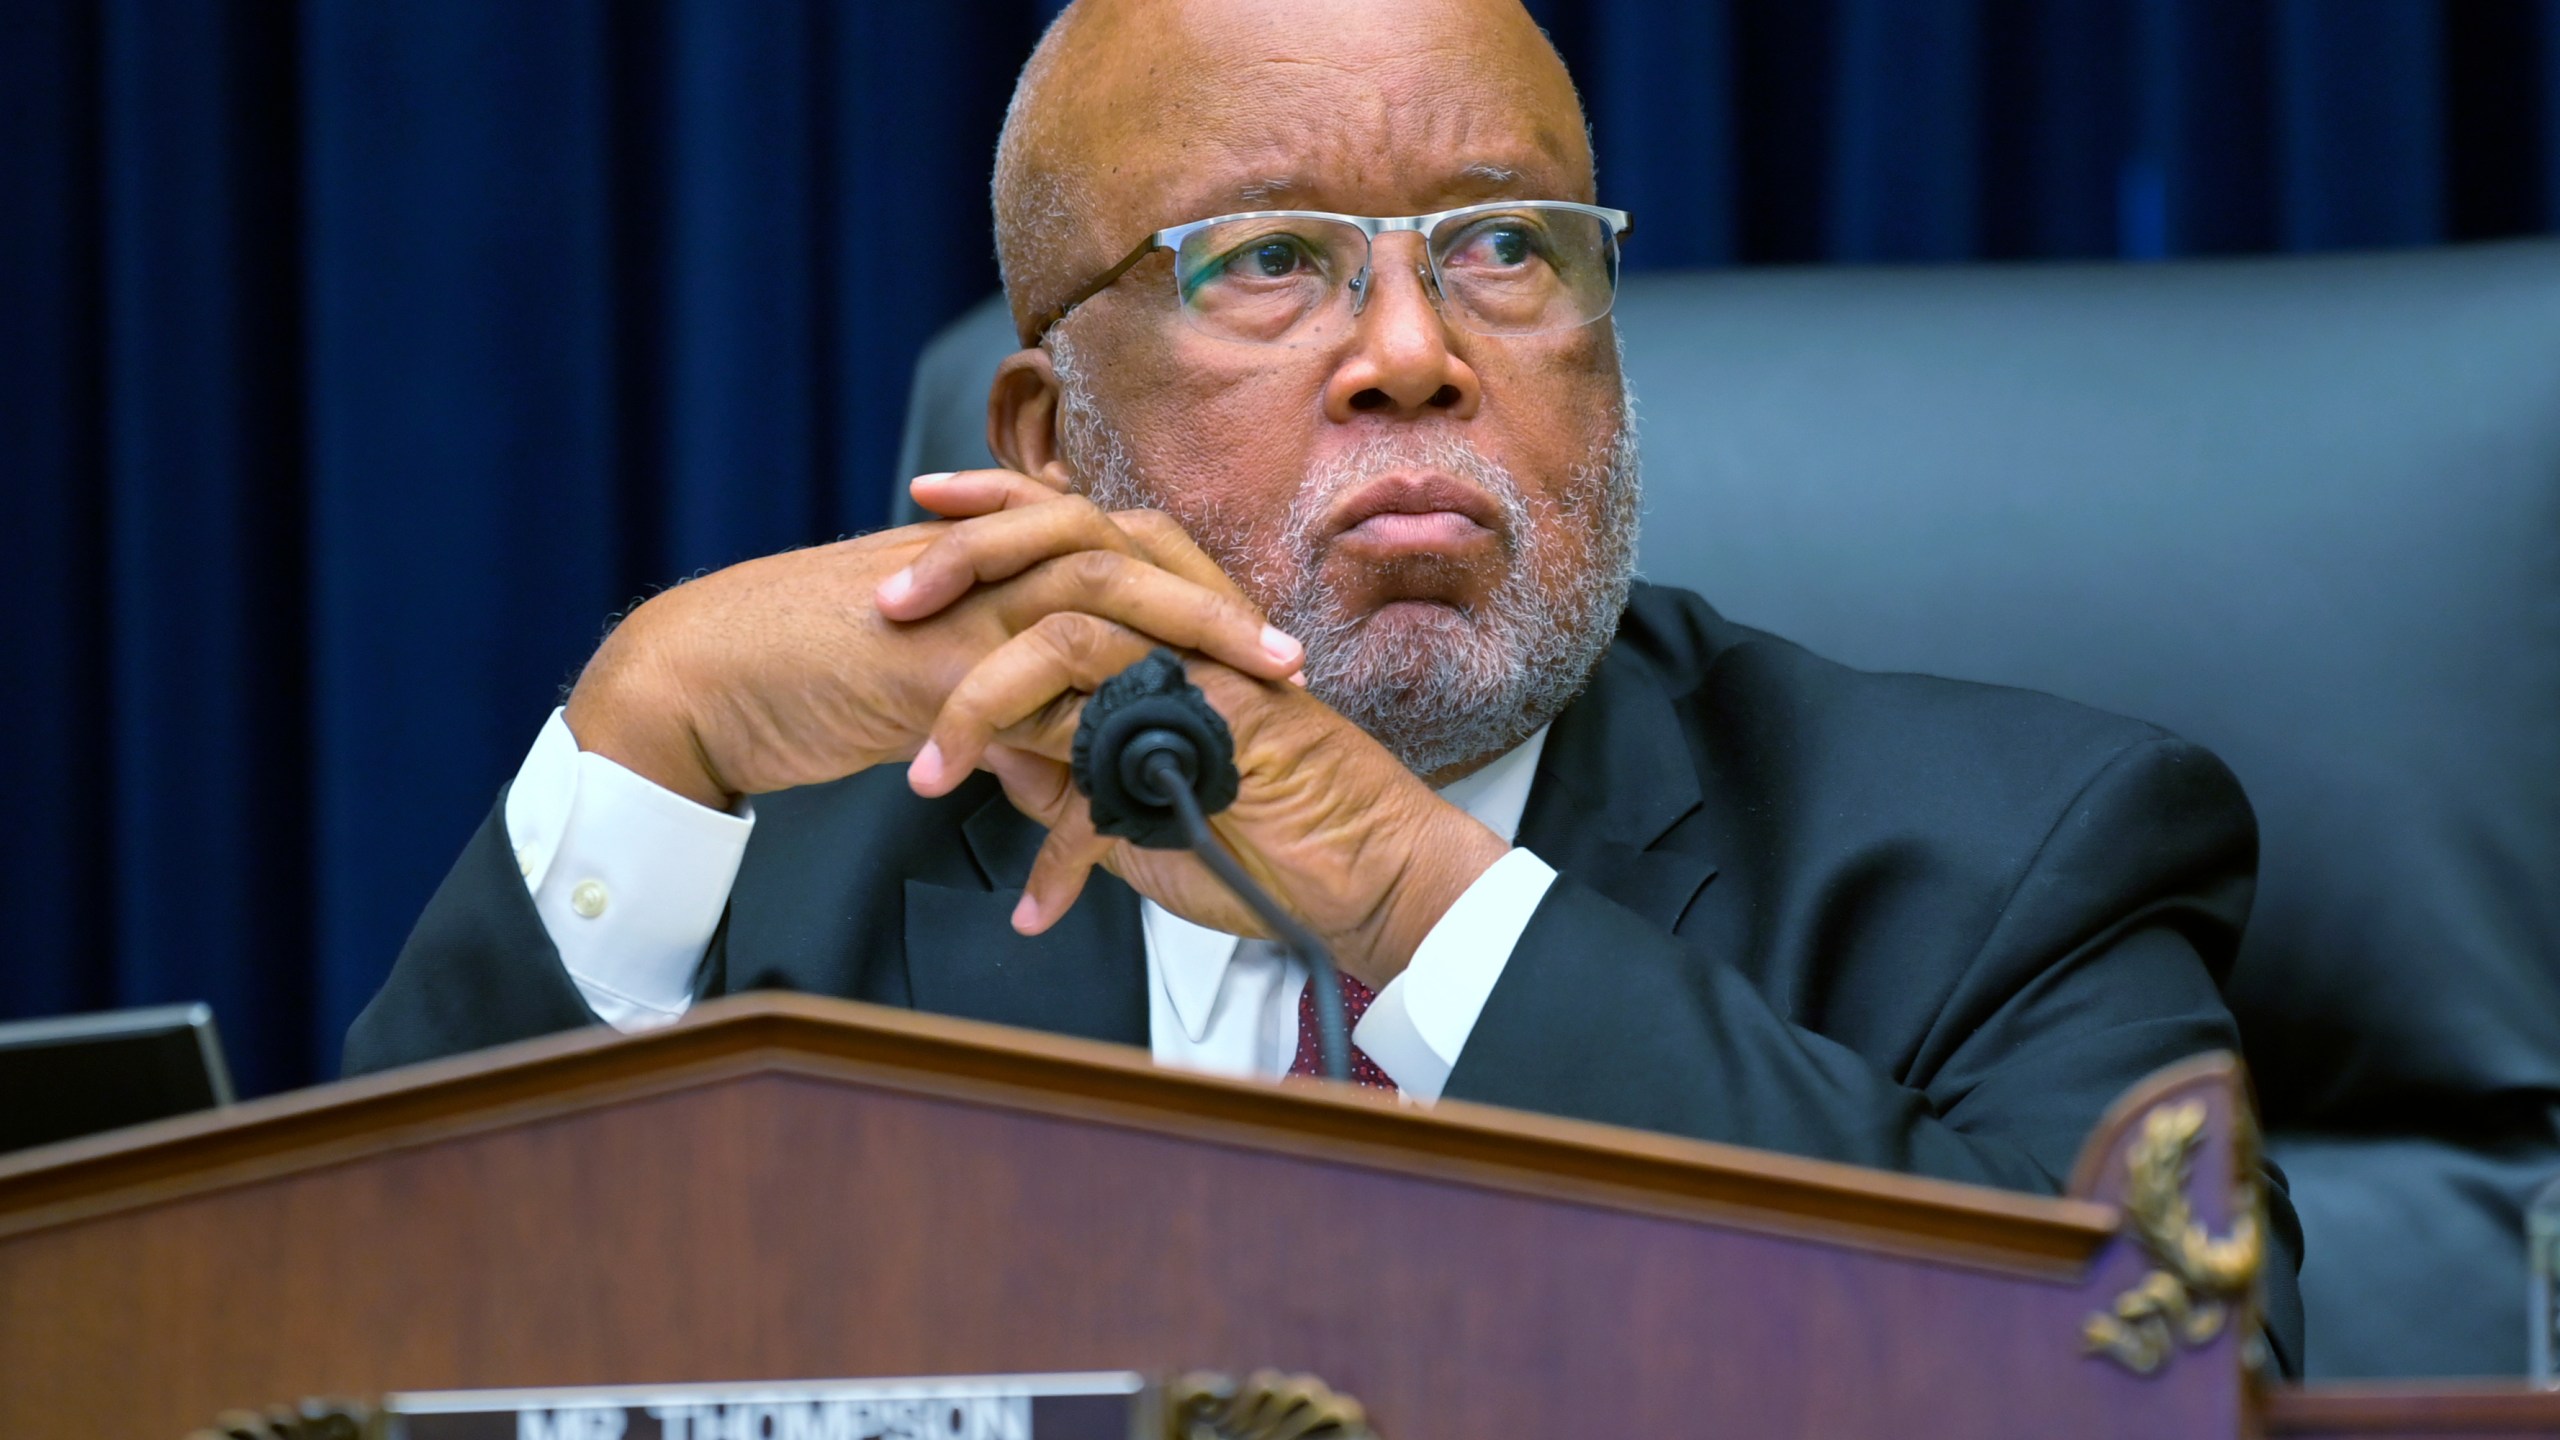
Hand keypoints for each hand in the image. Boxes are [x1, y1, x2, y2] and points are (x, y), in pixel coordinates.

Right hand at [562, 471, 1303, 808]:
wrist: (698, 674)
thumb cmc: (803, 671)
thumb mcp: (920, 674)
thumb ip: (999, 703)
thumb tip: (1063, 763)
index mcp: (985, 564)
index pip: (1107, 553)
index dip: (1186, 590)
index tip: (1257, 638)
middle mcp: (977, 572)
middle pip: (1118, 560)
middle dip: (1209, 607)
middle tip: (1284, 660)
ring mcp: (950, 610)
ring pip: (1083, 605)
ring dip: (1171, 646)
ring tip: (1237, 696)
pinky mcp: (915, 666)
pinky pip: (1011, 695)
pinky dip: (1068, 739)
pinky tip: (1122, 776)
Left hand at [902, 518, 1507, 986]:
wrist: (1362, 874)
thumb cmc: (1266, 829)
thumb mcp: (1134, 793)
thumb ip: (1070, 763)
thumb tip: (1005, 762)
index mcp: (1166, 616)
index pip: (1071, 529)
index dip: (996, 509)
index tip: (925, 508)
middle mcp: (1183, 624)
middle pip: (1062, 543)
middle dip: (963, 563)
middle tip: (887, 607)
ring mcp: (1200, 669)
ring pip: (1064, 638)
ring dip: (978, 707)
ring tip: (925, 776)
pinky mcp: (1214, 731)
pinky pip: (1107, 767)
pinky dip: (1062, 850)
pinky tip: (1038, 904)